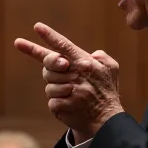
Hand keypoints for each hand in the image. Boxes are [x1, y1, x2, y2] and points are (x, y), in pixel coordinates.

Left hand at [14, 22, 123, 140]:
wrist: (107, 121)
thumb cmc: (106, 92)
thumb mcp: (111, 69)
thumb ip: (100, 56)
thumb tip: (90, 53)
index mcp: (85, 62)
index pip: (64, 45)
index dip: (49, 36)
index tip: (36, 26)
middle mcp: (76, 74)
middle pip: (48, 65)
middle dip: (51, 69)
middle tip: (61, 75)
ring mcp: (69, 91)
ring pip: (48, 85)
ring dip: (56, 90)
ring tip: (71, 94)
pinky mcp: (63, 106)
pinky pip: (51, 101)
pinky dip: (58, 104)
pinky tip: (70, 106)